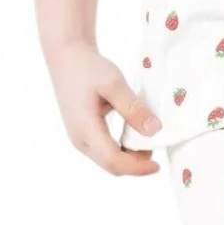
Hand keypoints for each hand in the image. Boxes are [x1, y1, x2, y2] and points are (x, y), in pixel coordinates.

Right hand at [48, 41, 163, 175]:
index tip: (157, 166)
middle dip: (136, 163)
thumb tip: (154, 130)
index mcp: (86, 129)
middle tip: (156, 146)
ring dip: (129, 156)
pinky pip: (104, 150)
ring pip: (107, 160)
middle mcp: (80, 139)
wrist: (66, 56)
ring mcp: (79, 138)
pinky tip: (133, 134)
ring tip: (147, 139)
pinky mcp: (82, 133)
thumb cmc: (87, 67)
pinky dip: (121, 148)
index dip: (137, 168)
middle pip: (111, 165)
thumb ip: (133, 109)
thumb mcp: (114, 84)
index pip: (114, 161)